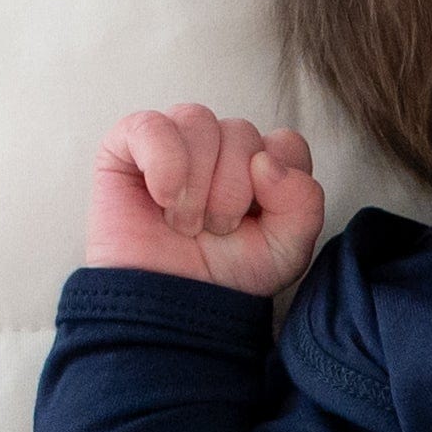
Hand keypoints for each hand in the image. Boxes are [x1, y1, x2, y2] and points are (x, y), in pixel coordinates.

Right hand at [84, 104, 325, 296]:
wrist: (168, 310)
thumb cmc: (222, 280)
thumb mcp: (284, 252)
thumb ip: (303, 204)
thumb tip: (266, 160)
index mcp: (260, 169)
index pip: (285, 143)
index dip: (278, 178)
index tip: (258, 219)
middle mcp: (220, 149)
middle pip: (242, 132)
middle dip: (232, 191)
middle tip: (215, 230)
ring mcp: (175, 143)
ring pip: (199, 122)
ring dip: (197, 184)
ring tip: (186, 224)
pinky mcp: (128, 145)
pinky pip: (152, 125)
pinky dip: (164, 163)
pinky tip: (162, 199)